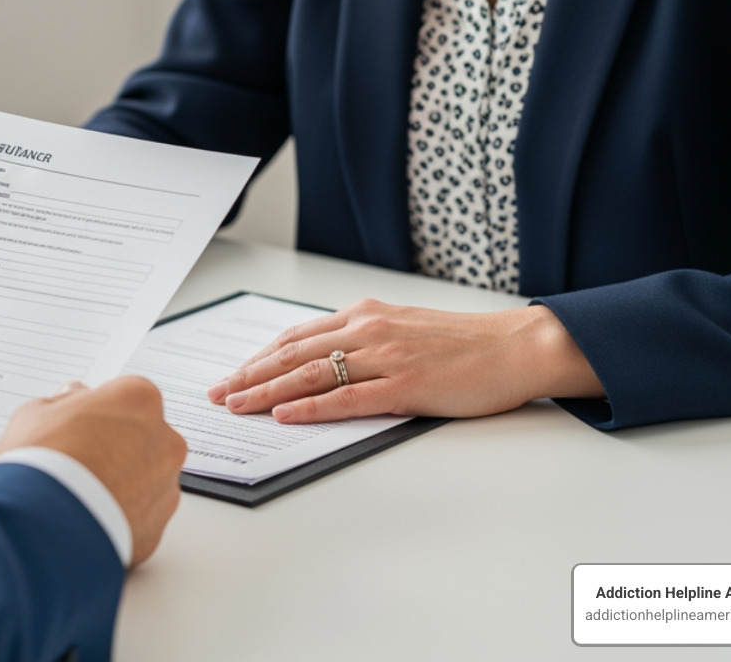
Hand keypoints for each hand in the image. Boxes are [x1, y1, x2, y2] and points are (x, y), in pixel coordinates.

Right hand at [0, 377, 186, 566]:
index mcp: (139, 401)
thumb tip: (74, 400)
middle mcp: (164, 442)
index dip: (100, 411)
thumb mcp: (36, 414)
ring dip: (124, 484)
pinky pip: (142, 518)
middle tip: (80, 461)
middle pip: (145, 437)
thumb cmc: (40, 463)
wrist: (40, 526)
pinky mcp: (157, 530)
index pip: (128, 396)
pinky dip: (122, 518)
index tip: (80, 424)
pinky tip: (90, 518)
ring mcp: (165, 488)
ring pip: (148, 480)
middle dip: (119, 446)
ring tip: (82, 495)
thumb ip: (64, 402)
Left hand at [206, 299, 602, 422]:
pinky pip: (347, 398)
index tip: (231, 374)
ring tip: (236, 404)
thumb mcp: (402, 329)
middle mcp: (367, 329)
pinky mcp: (404, 385)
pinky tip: (285, 415)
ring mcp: (384, 357)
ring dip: (267, 391)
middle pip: (292, 354)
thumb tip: (323, 363)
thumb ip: (363, 340)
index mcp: (365, 315)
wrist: (514, 346)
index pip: (296, 336)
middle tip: (216, 394)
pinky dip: (311, 407)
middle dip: (248, 374)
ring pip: (311, 374)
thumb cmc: (462, 344)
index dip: (258, 357)